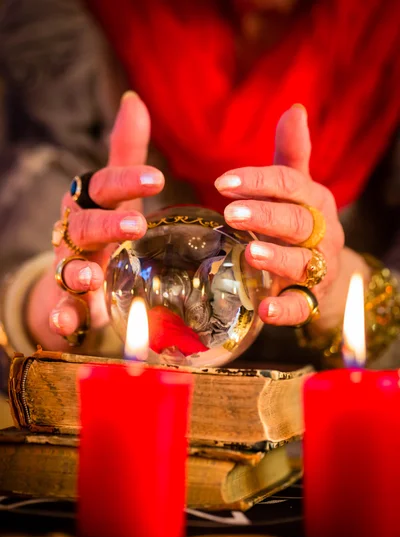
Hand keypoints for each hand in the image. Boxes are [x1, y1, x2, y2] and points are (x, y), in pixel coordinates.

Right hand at [27, 92, 164, 347]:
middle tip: (136, 224)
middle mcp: (77, 234)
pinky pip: (63, 309)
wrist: (79, 279)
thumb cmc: (105, 230)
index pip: (105, 186)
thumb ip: (125, 154)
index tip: (158, 178)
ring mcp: (70, 268)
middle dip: (107, 225)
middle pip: (85, 225)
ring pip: (69, 266)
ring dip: (76, 271)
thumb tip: (133, 100)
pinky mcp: (70, 303)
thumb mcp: (119, 195)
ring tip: (90, 277)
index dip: (127, 179)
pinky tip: (68, 324)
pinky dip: (63, 317)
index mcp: (92, 204)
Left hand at [215, 104, 361, 330]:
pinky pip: (303, 306)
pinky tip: (266, 310)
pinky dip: (286, 309)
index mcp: (313, 200)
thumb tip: (294, 108)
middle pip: (296, 221)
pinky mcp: (311, 299)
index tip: (222, 182)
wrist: (327, 271)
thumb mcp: (296, 189)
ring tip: (249, 252)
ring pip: (303, 262)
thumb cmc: (299, 223)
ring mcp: (318, 268)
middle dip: (265, 215)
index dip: (257, 181)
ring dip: (277, 257)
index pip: (288, 183)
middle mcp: (320, 232)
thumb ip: (291, 154)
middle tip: (231, 212)